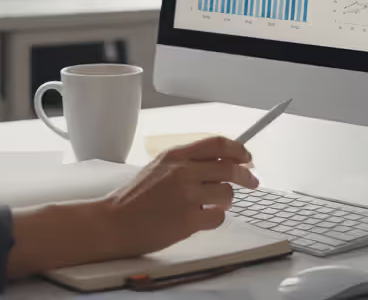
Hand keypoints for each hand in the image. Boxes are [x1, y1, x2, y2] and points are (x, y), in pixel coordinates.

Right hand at [100, 136, 258, 256]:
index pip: (218, 144)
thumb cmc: (135, 198)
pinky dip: (215, 218)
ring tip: (214, 204)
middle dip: (247, 176)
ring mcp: (186, 195)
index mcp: (176, 155)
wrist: (114, 222)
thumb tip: (221, 163)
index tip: (247, 158)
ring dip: (226, 200)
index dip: (238, 150)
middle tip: (253, 181)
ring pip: (227, 193)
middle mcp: (182, 171)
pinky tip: (203, 218)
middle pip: (230, 168)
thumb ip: (187, 163)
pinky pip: (218, 217)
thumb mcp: (159, 168)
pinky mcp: (188, 219)